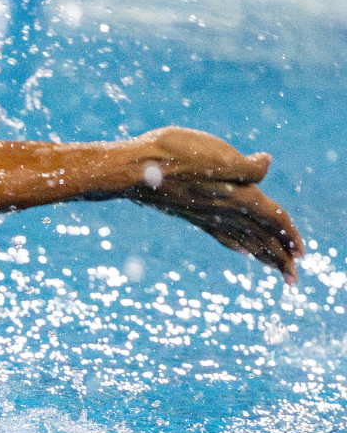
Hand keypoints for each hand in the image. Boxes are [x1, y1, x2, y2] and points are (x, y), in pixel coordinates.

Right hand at [125, 126, 302, 281]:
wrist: (129, 170)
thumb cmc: (171, 156)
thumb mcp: (215, 153)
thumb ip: (246, 166)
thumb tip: (267, 163)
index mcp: (236, 194)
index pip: (272, 217)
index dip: (289, 234)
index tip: (303, 253)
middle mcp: (222, 209)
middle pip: (259, 237)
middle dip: (279, 257)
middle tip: (293, 279)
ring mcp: (204, 214)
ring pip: (241, 239)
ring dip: (261, 255)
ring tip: (275, 269)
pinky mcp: (190, 213)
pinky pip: (220, 234)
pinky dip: (235, 244)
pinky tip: (240, 250)